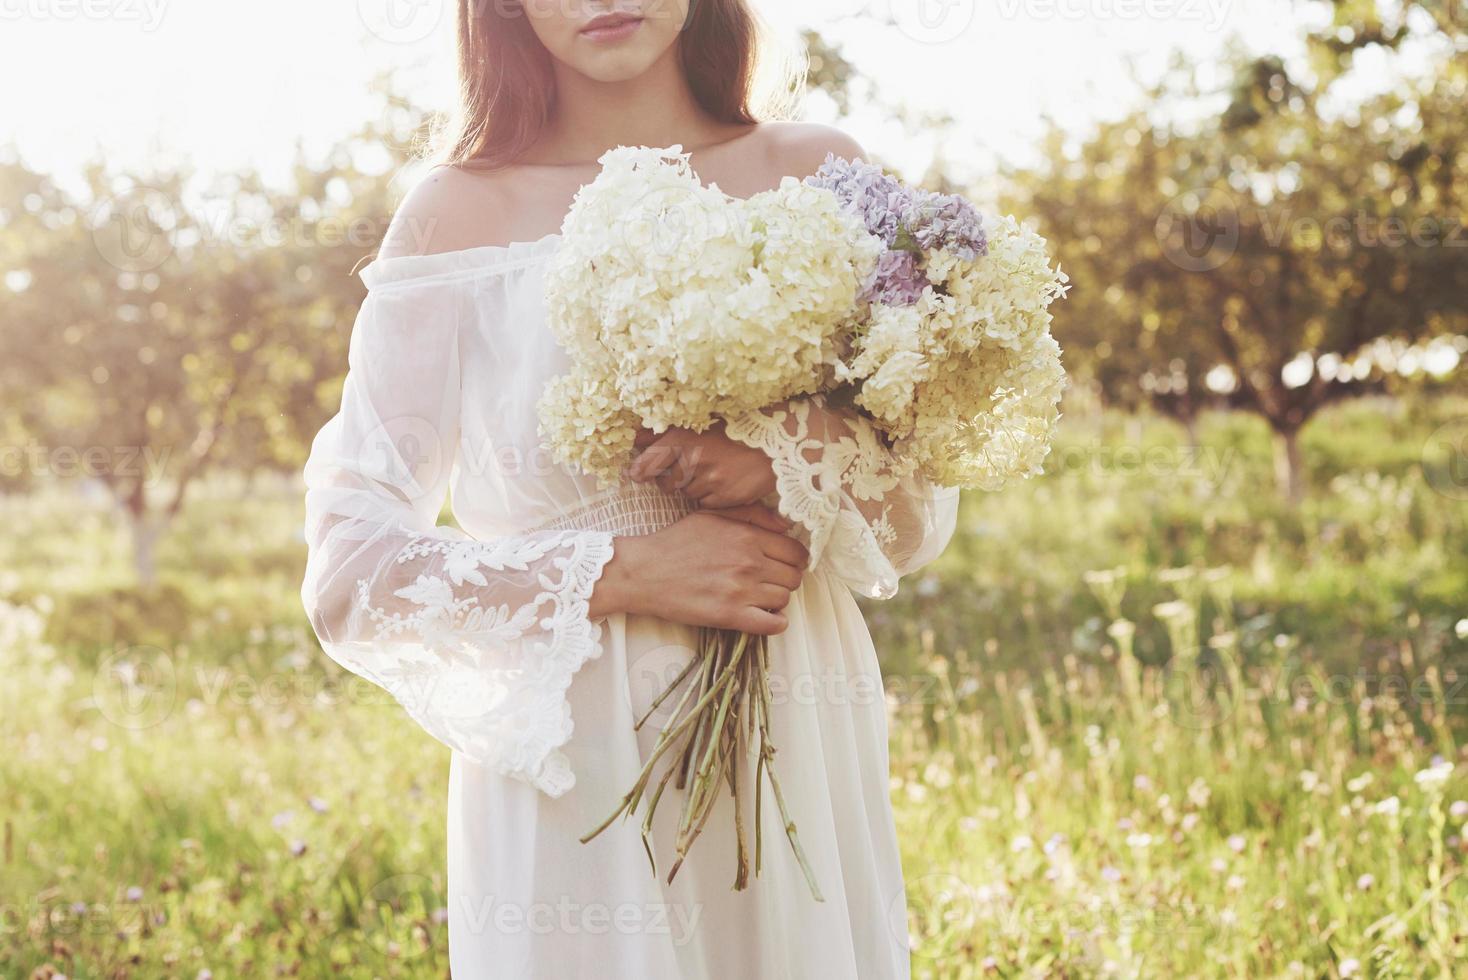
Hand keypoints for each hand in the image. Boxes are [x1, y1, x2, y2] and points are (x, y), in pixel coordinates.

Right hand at [588, 505, 806, 633]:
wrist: (644, 572)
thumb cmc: (675, 542)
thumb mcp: (712, 516)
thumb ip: (751, 515)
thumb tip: (785, 525)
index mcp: (747, 536)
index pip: (796, 552)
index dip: (794, 559)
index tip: (783, 563)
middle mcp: (749, 562)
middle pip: (794, 577)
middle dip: (786, 579)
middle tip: (770, 581)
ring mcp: (741, 591)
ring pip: (785, 599)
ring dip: (777, 599)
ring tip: (760, 597)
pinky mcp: (730, 616)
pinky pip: (773, 625)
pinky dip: (775, 623)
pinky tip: (764, 616)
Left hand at [627, 423, 776, 508]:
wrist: (777, 443)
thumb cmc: (736, 429)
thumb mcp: (700, 423)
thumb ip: (665, 433)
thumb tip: (637, 437)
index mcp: (685, 439)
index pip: (649, 461)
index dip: (640, 469)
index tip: (636, 474)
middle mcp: (694, 461)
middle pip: (666, 482)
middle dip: (670, 479)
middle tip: (686, 469)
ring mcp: (710, 482)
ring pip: (686, 493)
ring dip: (692, 486)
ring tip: (712, 471)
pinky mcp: (725, 498)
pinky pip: (705, 503)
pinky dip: (709, 495)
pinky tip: (723, 481)